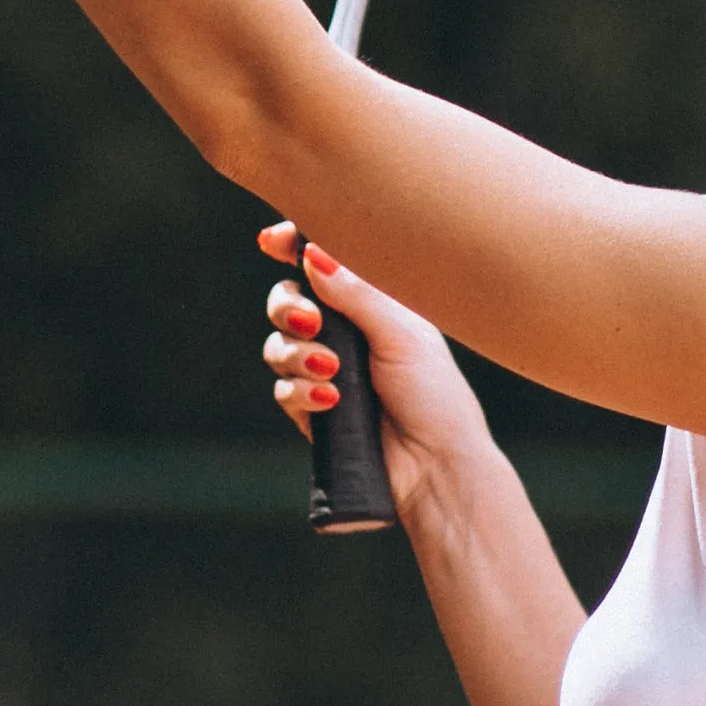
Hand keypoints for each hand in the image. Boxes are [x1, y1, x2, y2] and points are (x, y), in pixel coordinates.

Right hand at [258, 222, 496, 526]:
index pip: (324, 263)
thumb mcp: (401, 334)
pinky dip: (301, 392)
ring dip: (296, 354)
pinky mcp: (311, 409)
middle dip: (288, 307)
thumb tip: (313, 253)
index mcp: (373, 301)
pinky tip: (331, 401)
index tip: (271, 241)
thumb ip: (357, 294)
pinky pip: (283, 389)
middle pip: (287, 300)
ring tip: (331, 370)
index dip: (293, 246)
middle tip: (310, 321)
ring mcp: (325, 369)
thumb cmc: (434, 393)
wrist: (435, 465)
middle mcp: (345, 330)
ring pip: (278, 345)